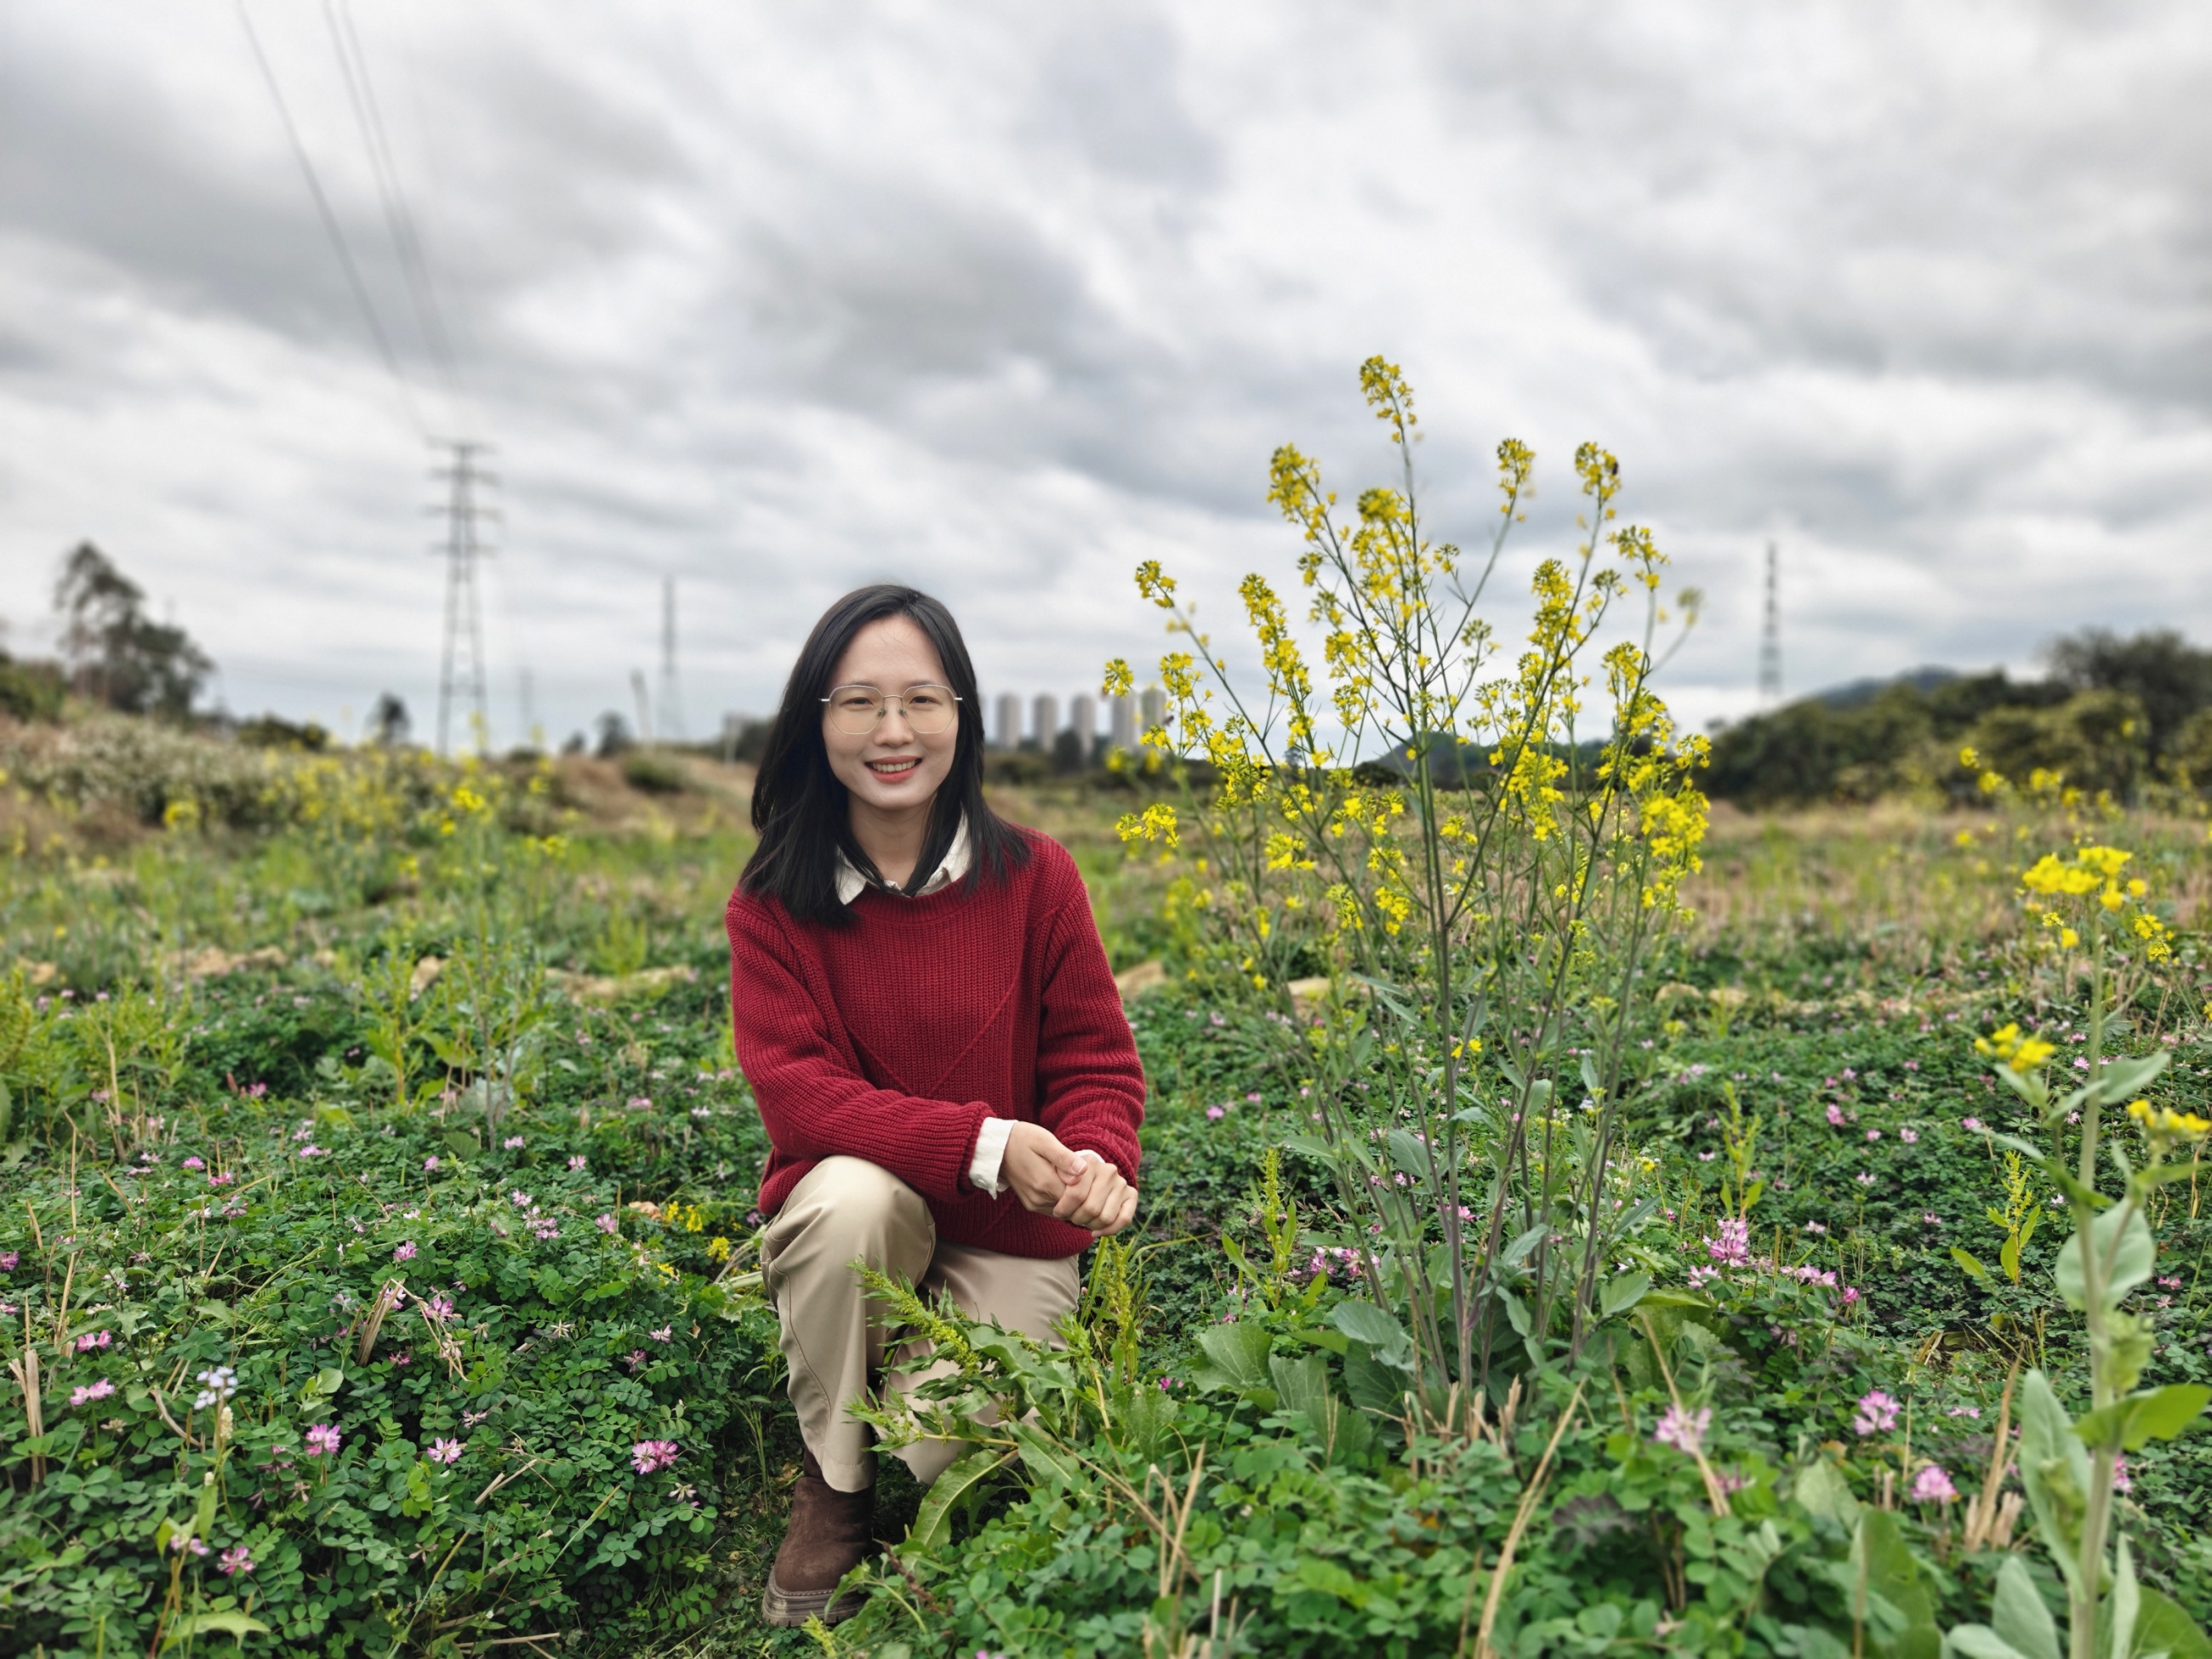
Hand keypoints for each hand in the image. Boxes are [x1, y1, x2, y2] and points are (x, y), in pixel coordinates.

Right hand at [1002, 1123, 1137, 1235]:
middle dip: (1086, 1195)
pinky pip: (1057, 1210)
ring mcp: (1035, 1205)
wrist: (996, 1148)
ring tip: (1080, 1179)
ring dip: (1077, 1199)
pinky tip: (1069, 1185)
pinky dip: (1067, 1201)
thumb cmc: (1022, 1139)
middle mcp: (1039, 1199)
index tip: (1094, 1171)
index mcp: (1044, 1183)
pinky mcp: (1033, 1206)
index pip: (1078, 1197)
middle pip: (1074, 1207)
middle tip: (1092, 1176)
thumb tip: (1084, 1171)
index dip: (1091, 1187)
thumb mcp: (1044, 1141)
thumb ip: (1064, 1158)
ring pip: (1067, 1211)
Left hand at [1052, 1152, 1137, 1235]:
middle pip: (1091, 1209)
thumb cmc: (1066, 1184)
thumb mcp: (1056, 1177)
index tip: (1058, 1211)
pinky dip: (1108, 1230)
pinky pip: (1124, 1219)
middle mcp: (1108, 1170)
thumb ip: (1060, 1175)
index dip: (1064, 1209)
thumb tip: (1074, 1178)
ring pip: (1106, 1217)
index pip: (1076, 1194)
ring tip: (1082, 1219)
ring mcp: (1121, 1183)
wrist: (1080, 1183)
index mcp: (1089, 1162)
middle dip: (1077, 1218)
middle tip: (1071, 1216)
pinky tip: (1095, 1231)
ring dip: (1090, 1225)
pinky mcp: (1131, 1194)